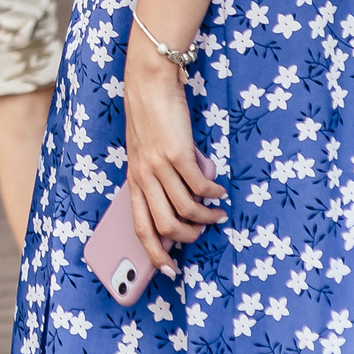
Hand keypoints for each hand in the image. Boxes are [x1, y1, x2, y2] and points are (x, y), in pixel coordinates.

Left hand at [118, 39, 226, 274]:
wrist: (148, 82)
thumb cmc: (150, 117)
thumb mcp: (145, 152)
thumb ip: (157, 177)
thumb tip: (181, 204)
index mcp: (133, 178)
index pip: (140, 226)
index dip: (154, 252)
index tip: (169, 270)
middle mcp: (143, 176)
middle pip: (166, 225)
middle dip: (188, 237)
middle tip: (203, 230)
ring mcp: (160, 166)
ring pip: (186, 210)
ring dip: (206, 217)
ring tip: (217, 213)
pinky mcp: (178, 154)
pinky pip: (200, 187)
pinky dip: (214, 194)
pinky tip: (220, 191)